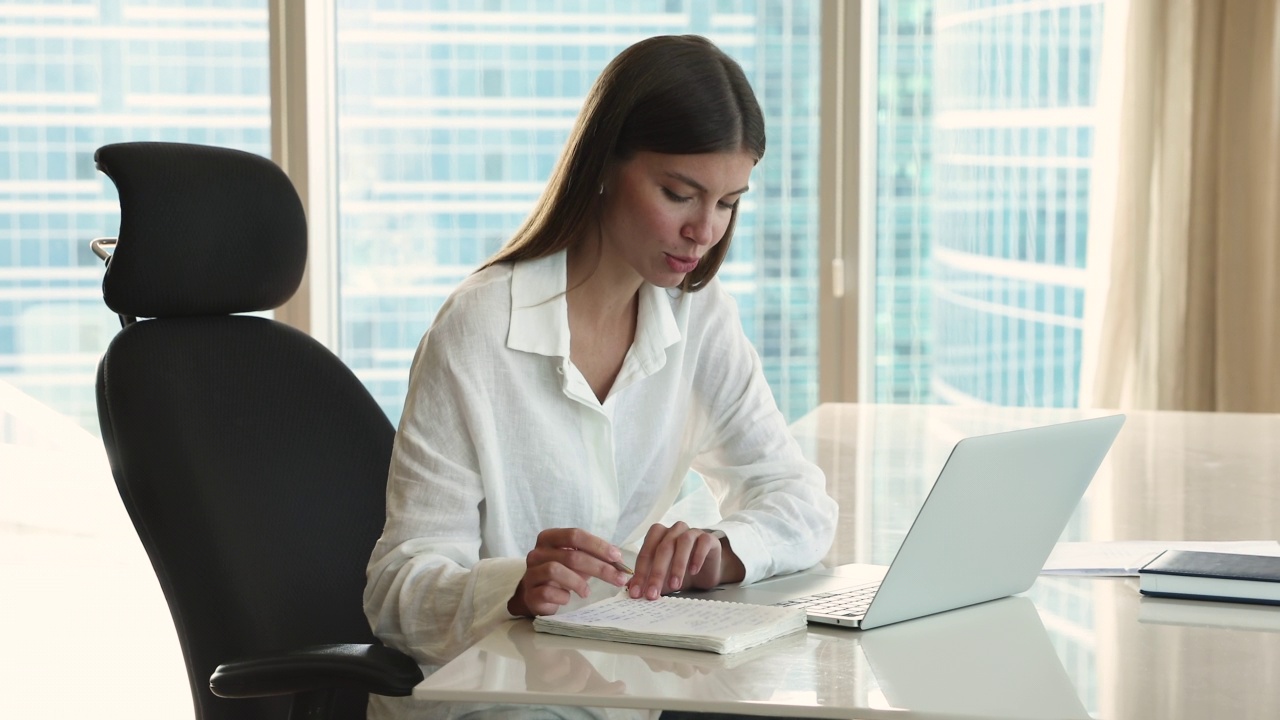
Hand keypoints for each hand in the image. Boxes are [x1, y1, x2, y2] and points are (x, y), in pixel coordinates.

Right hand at [508, 527, 629, 616]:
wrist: (536, 595)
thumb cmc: (561, 574)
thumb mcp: (576, 561)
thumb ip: (594, 557)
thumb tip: (619, 562)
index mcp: (549, 538)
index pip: (574, 535)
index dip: (597, 545)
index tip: (617, 556)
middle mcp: (537, 553)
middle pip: (571, 555)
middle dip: (599, 567)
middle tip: (619, 578)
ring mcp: (531, 573)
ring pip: (555, 570)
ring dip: (578, 582)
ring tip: (587, 592)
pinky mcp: (530, 593)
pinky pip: (548, 592)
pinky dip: (563, 596)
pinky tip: (568, 599)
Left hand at [627, 522, 744, 599]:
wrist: (708, 570)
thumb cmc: (682, 572)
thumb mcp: (662, 578)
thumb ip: (647, 580)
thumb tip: (628, 588)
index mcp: (659, 535)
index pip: (646, 551)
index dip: (640, 573)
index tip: (636, 593)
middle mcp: (674, 530)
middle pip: (663, 547)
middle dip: (657, 572)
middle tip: (653, 593)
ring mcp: (692, 532)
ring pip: (683, 542)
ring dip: (677, 565)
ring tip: (675, 585)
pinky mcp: (709, 538)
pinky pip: (703, 543)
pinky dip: (697, 557)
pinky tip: (694, 571)